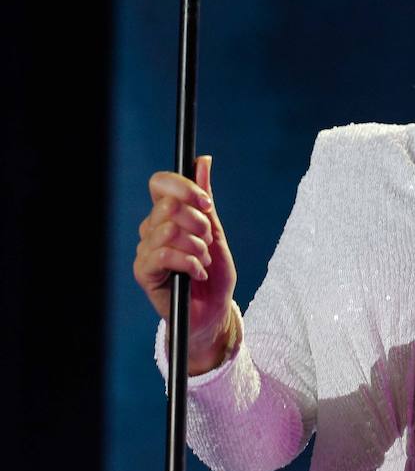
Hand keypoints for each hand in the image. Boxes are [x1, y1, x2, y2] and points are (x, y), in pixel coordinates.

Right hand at [132, 156, 238, 372]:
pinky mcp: (143, 272)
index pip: (160, 183)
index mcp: (167, 214)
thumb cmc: (214, 271)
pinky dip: (188, 262)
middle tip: (208, 242)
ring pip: (167, 230)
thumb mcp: (215, 230)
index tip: (207, 204)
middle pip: (168, 205)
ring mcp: (145, 250)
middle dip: (198, 222)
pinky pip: (162, 255)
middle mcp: (151, 228)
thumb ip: (204, 198)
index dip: (185, 187)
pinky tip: (197, 273)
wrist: (213, 310)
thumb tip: (202, 160)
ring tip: (203, 261)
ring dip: (196, 246)